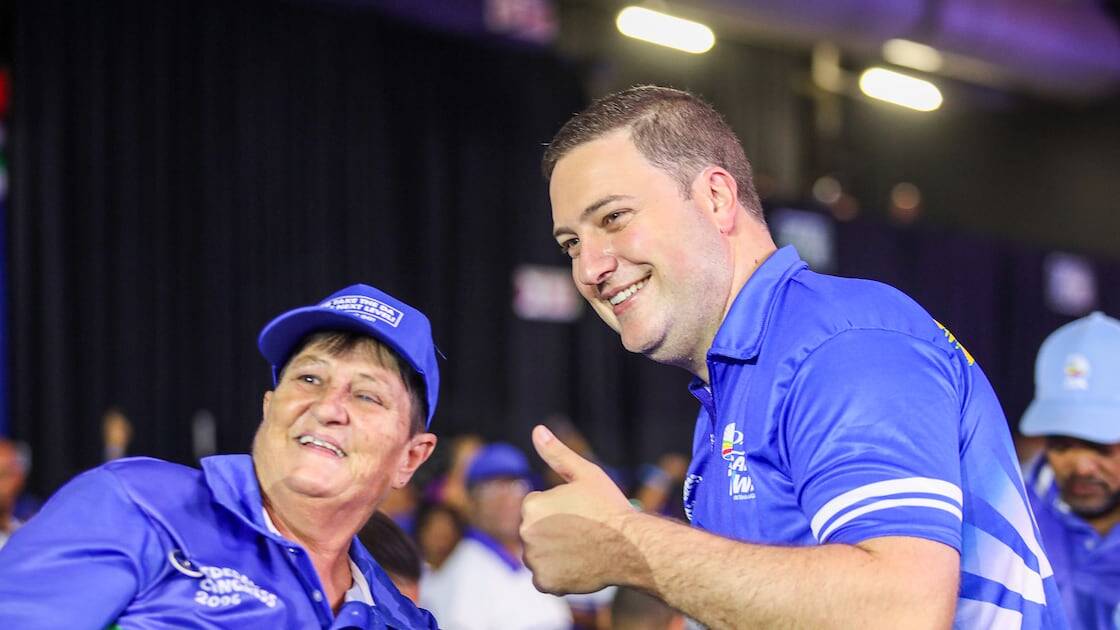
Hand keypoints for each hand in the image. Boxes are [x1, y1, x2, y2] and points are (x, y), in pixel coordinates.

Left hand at [521, 424, 639, 594]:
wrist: (632, 547)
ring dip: (554, 553)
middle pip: (535, 531)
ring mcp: (534, 560)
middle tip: (584, 531)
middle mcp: (525, 533)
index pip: (537, 507)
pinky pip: (545, 578)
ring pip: (539, 555)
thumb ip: (557, 454)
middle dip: (553, 531)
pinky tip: (579, 565)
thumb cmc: (610, 508)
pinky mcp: (544, 583)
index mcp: (531, 505)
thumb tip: (537, 430)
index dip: (560, 509)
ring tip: (583, 548)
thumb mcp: (586, 474)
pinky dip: (558, 574)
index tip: (581, 513)